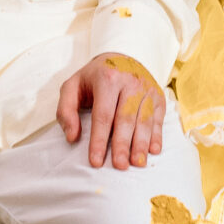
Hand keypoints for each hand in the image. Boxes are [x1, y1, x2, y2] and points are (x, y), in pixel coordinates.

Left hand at [57, 52, 166, 169]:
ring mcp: (147, 89)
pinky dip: (156, 136)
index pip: (102, 115)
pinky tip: (152, 151)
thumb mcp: (72, 86)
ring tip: (137, 163)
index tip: (96, 162)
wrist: (122, 57)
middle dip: (122, 145)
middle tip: (120, 166)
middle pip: (125, 119)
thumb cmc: (94, 78)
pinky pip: (157, 119)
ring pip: (144, 120)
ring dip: (141, 144)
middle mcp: (130, 82)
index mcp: (107, 78)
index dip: (99, 140)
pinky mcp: (158, 96)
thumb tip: (72, 137)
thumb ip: (66, 110)